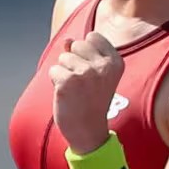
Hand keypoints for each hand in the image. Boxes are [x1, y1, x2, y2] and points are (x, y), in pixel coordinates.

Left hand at [48, 32, 123, 154]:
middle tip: (82, 84)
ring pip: (63, 57)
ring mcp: (85, 73)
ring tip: (75, 90)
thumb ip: (84, 53)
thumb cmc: (91, 101)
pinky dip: (56, 82)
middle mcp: (102, 66)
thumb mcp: (96, 74)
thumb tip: (67, 40)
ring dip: (64, 72)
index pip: (93, 37)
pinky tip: (66, 95)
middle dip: (74, 61)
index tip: (92, 73)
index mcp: (115, 62)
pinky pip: (53, 70)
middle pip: (77, 44)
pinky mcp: (67, 82)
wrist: (88, 131)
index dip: (86, 52)